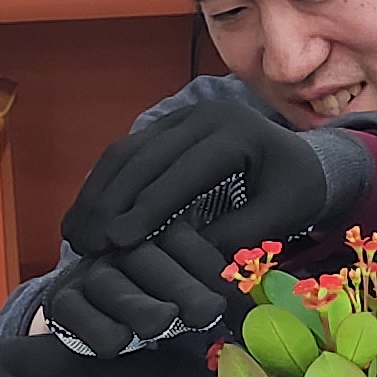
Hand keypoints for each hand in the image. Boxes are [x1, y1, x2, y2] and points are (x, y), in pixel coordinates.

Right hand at [46, 97, 360, 352]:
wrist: (300, 160)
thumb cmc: (295, 191)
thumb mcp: (282, 215)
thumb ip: (240, 235)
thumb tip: (191, 261)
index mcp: (235, 132)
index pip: (183, 171)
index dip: (147, 207)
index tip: (118, 242)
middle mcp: (203, 115)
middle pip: (144, 156)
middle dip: (110, 202)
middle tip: (84, 244)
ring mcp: (180, 117)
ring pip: (126, 151)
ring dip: (96, 193)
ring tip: (76, 235)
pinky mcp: (165, 126)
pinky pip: (125, 151)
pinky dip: (101, 184)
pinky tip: (85, 216)